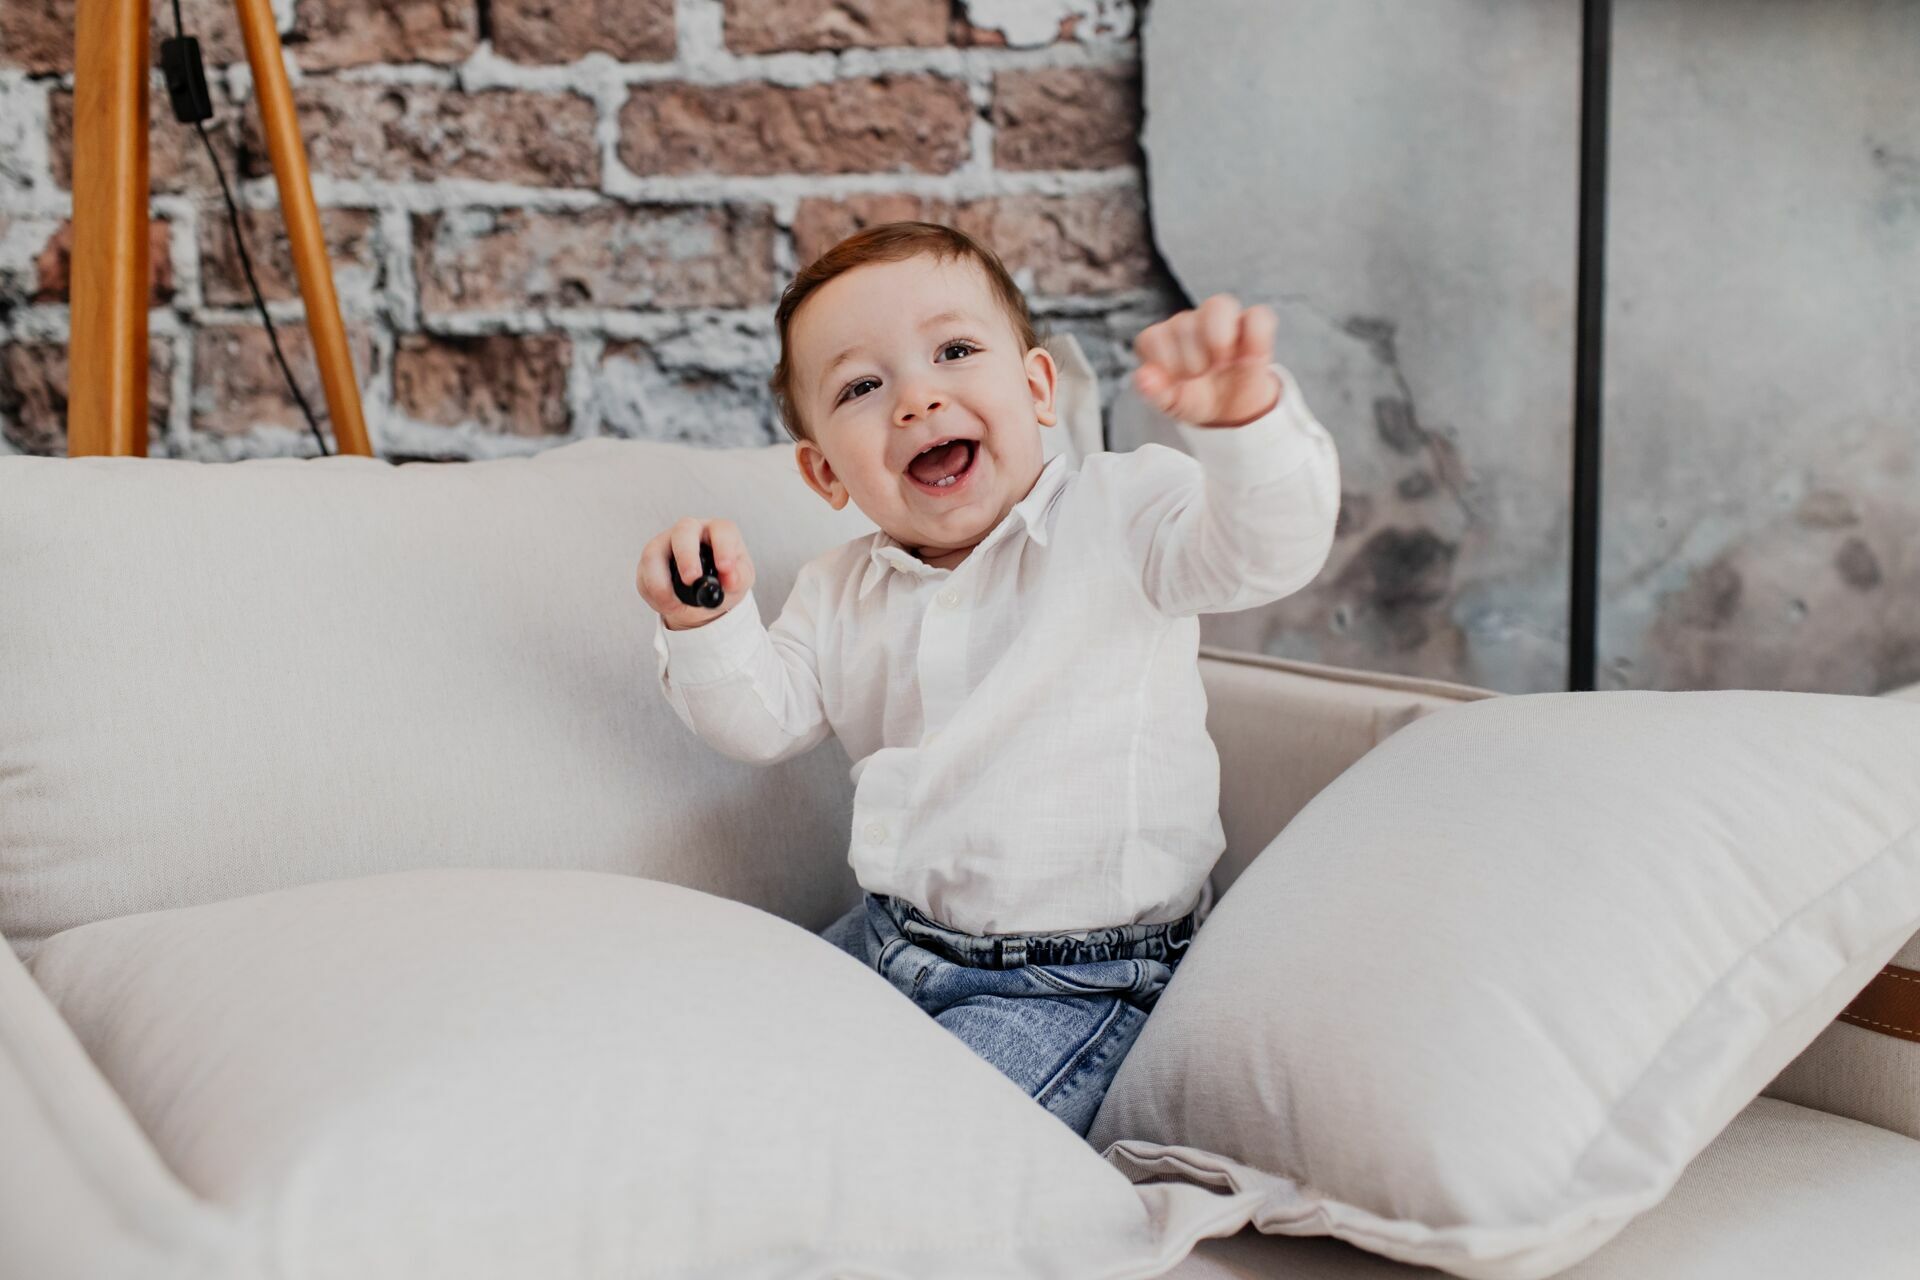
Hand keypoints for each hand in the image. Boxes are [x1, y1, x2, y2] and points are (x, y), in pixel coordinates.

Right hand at [637, 517, 754, 630]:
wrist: (703, 599)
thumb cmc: (724, 581)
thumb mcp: (740, 581)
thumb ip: (739, 577)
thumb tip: (730, 578)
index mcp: (717, 532)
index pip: (722, 530)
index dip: (723, 547)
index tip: (725, 569)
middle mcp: (691, 532)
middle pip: (684, 530)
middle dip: (686, 556)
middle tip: (692, 580)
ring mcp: (666, 543)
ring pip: (654, 552)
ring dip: (661, 582)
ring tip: (675, 605)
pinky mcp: (650, 560)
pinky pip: (644, 573)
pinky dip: (654, 593)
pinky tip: (667, 604)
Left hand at [1132, 294, 1281, 427]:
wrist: (1229, 409)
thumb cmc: (1194, 398)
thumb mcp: (1172, 404)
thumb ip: (1155, 392)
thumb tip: (1143, 378)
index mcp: (1161, 338)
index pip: (1152, 339)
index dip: (1164, 366)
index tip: (1176, 385)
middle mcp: (1188, 322)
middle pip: (1185, 325)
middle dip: (1193, 363)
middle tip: (1201, 379)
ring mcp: (1221, 319)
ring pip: (1219, 305)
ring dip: (1219, 339)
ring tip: (1222, 365)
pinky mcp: (1253, 324)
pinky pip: (1258, 316)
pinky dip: (1255, 340)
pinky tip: (1249, 362)